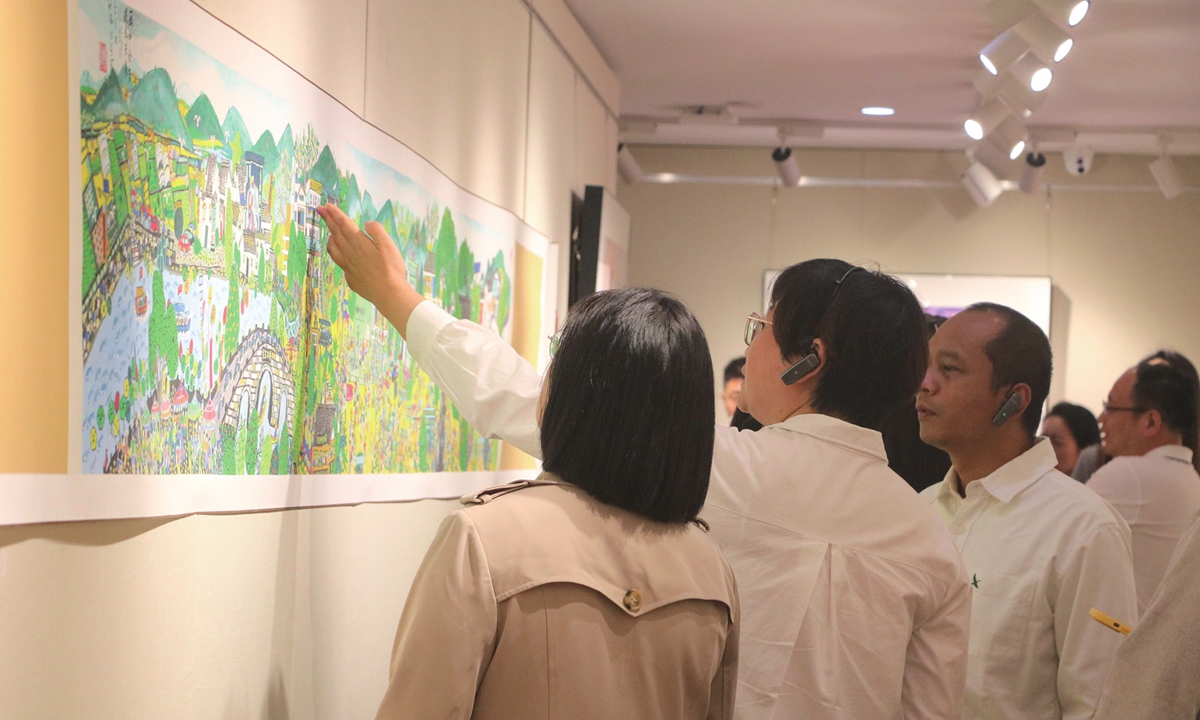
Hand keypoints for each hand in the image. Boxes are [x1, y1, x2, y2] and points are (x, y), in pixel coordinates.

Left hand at [317, 202, 425, 336]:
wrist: (388, 294)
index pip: (345, 224)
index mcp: (359, 243)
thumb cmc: (392, 269)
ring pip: (333, 248)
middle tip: (320, 209)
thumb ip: (377, 231)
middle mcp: (350, 253)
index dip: (335, 214)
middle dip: (328, 220)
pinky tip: (340, 253)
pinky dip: (336, 252)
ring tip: (329, 232)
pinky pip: (339, 261)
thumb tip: (366, 224)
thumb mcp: (389, 245)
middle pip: (336, 233)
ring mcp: (348, 266)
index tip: (327, 206)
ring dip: (330, 237)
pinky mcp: (350, 277)